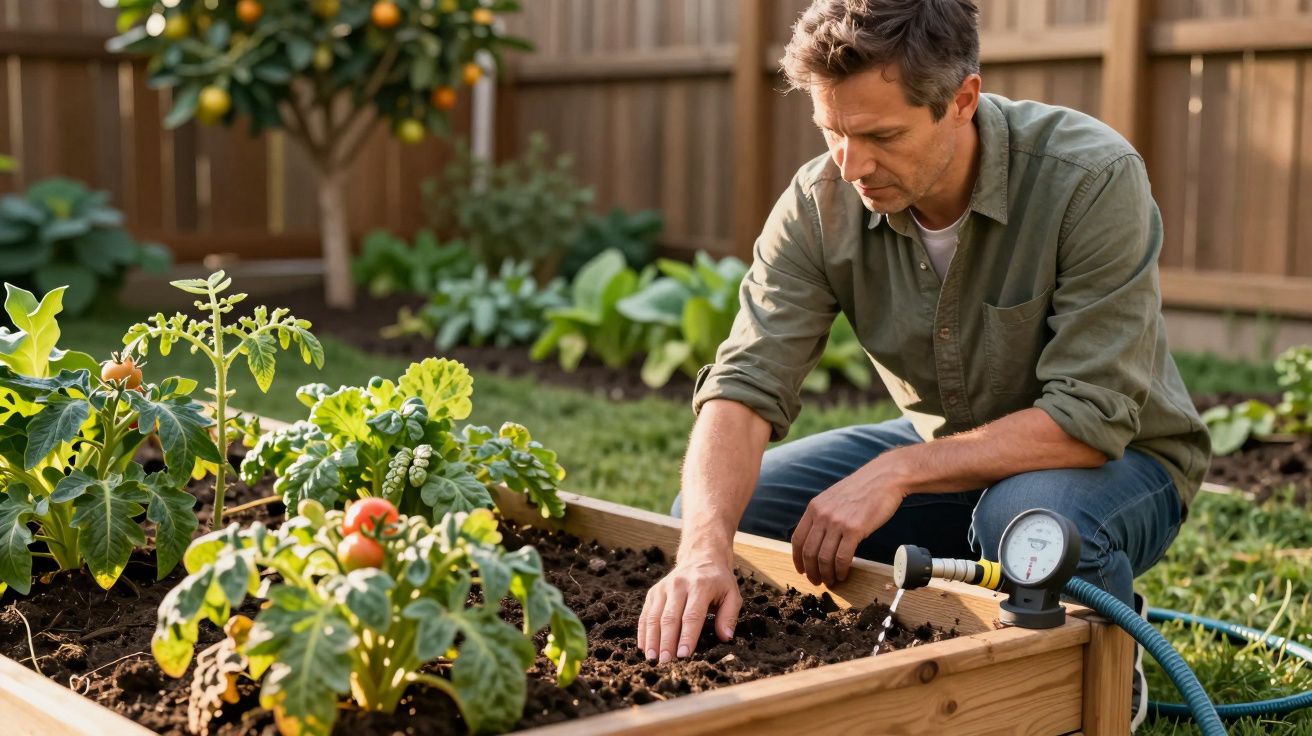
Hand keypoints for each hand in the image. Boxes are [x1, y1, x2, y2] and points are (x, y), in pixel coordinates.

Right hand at [637, 553, 741, 662]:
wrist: (701, 556)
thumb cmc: (718, 581)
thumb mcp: (732, 594)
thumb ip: (729, 616)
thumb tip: (725, 637)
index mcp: (700, 586)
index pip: (692, 615)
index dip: (687, 637)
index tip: (683, 655)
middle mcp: (679, 585)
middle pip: (670, 618)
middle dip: (666, 642)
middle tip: (665, 662)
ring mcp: (663, 588)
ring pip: (654, 616)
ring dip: (652, 639)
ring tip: (652, 659)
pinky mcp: (654, 592)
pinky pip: (646, 614)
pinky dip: (643, 632)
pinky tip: (644, 647)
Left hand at [791, 465, 906, 586]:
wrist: (884, 478)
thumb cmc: (862, 489)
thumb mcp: (833, 498)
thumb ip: (823, 515)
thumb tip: (819, 539)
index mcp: (814, 508)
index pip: (798, 539)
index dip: (797, 559)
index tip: (802, 570)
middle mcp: (822, 515)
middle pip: (809, 552)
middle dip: (811, 571)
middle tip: (817, 581)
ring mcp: (837, 522)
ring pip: (824, 558)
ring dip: (826, 574)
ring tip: (831, 581)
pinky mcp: (854, 529)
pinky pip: (842, 557)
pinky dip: (840, 570)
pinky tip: (843, 574)